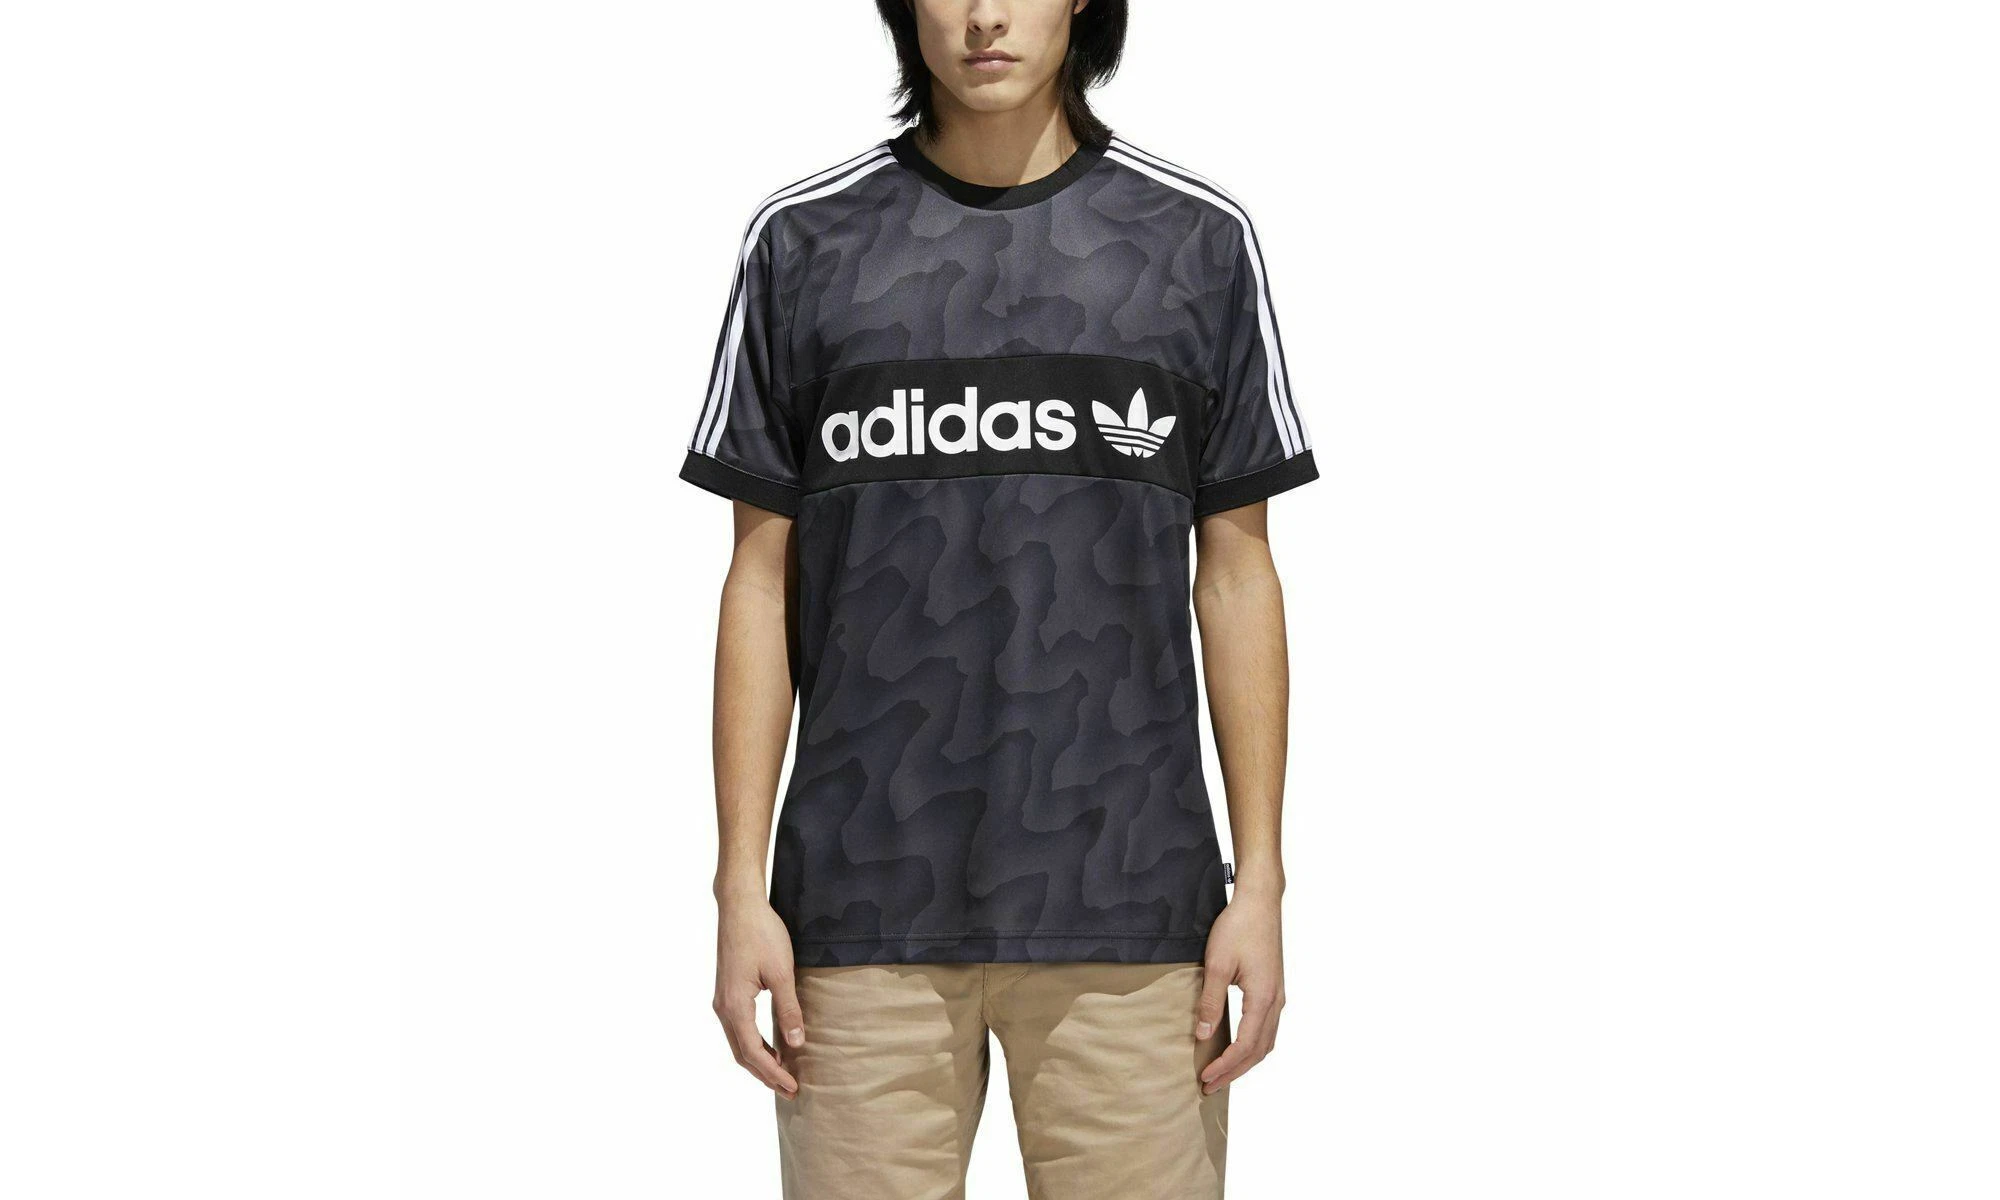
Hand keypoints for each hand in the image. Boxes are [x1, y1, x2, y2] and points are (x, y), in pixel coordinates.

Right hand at [713, 895, 803, 1097]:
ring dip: (759, 1060)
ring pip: (738, 1042)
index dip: (773, 1074)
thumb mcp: (781, 972)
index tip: (793, 1087)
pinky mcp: (727, 992)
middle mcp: (722, 1008)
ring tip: (782, 1074)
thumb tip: (797, 1043)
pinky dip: (754, 1044)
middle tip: (790, 1090)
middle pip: (742, 1054)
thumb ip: (788, 1008)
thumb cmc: (761, 934)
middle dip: (765, 1074)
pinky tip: (771, 1046)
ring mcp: (722, 1000)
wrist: (739, 906)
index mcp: (734, 1007)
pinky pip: (738, 1028)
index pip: (753, 1053)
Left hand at [1195, 889, 1284, 1094]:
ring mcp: (1278, 996)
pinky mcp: (1274, 988)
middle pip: (1258, 1051)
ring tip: (1222, 1072)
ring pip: (1266, 1042)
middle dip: (1235, 1071)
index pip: (1245, 1046)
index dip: (1225, 1065)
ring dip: (1245, 1061)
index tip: (1206, 1078)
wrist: (1260, 902)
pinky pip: (1267, 1028)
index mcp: (1263, 999)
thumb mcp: (1217, 965)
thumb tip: (1202, 1035)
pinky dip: (1253, 1045)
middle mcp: (1276, 1002)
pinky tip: (1238, 1046)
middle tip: (1210, 1086)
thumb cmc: (1238, 928)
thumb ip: (1211, 1002)